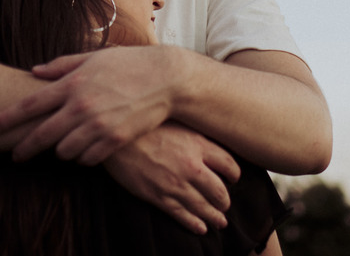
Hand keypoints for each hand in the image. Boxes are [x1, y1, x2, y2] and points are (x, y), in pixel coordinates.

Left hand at [0, 46, 184, 164]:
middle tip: (15, 155)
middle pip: (42, 135)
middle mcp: (81, 106)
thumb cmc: (127, 64)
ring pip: (64, 151)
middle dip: (24, 147)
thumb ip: (61, 66)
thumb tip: (33, 71)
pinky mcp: (115, 140)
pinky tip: (84, 149)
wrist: (165, 78)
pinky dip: (83, 157)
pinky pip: (88, 159)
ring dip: (60, 151)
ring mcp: (98, 125)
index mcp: (72, 84)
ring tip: (61, 146)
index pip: (30, 104)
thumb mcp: (92, 58)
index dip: (8, 118)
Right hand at [104, 123, 239, 233]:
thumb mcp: (174, 121)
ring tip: (220, 221)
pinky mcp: (159, 196)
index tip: (234, 178)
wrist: (116, 139)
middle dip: (224, 201)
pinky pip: (182, 215)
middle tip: (225, 204)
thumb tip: (205, 137)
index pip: (228, 164)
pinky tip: (201, 228)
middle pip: (219, 191)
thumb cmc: (143, 125)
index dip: (234, 174)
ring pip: (203, 207)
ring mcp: (175, 184)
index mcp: (197, 144)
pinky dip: (194, 224)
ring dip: (214, 217)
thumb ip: (192, 132)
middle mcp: (191, 166)